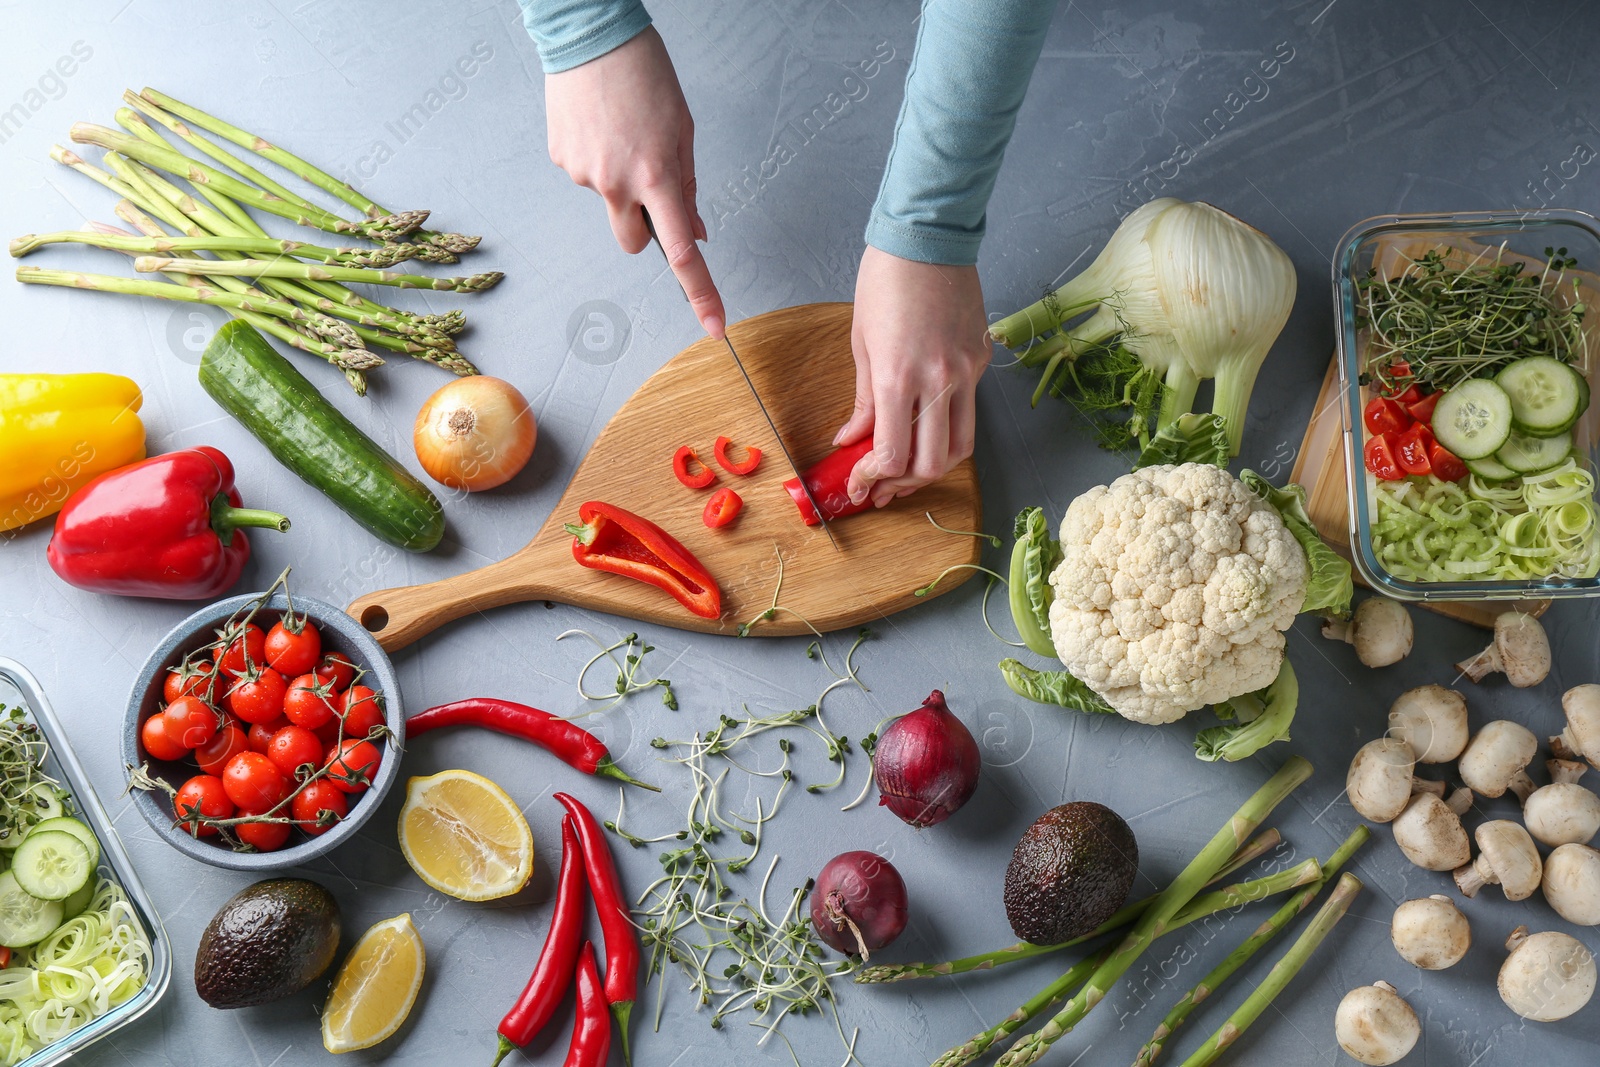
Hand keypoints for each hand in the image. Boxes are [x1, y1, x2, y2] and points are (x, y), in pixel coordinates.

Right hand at [544, 28, 725, 336]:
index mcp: (657, 176)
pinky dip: (596, 160)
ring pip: (610, 202)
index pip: (682, 252)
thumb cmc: (643, 75)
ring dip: (619, 181)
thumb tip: (694, 230)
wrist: (590, 35)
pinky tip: (599, 127)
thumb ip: (687, 185)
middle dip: (644, 227)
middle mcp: (618, 183)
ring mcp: (584, 174)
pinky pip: (587, 176)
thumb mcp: (681, 129)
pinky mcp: (561, 160)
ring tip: (621, 133)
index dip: (701, 292)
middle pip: (632, 242)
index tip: (713, 324)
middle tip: (648, 186)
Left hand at [835, 247, 990, 506]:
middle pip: (931, 463)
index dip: (874, 478)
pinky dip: (948, 430)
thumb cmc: (885, 281)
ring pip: (959, 447)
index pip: (893, 454)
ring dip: (933, 467)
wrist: (928, 238)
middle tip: (883, 487)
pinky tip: (926, 428)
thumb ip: (862, 401)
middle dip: (904, 485)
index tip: (860, 484)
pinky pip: (970, 411)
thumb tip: (851, 439)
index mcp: (896, 377)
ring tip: (908, 469)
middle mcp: (937, 381)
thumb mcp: (861, 343)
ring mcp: (965, 373)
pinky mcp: (981, 360)